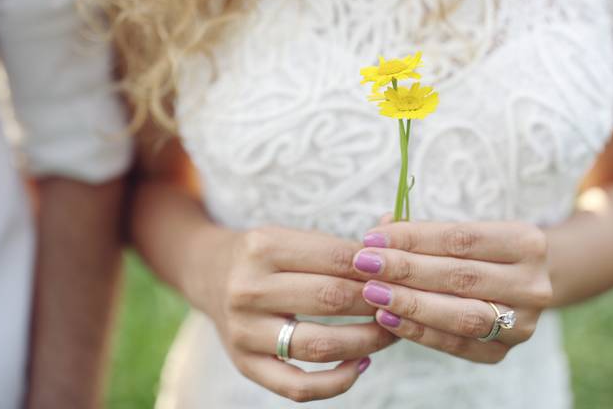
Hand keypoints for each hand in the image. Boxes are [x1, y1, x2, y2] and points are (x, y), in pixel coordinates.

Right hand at [182, 225, 396, 401]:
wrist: (209, 274)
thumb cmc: (264, 254)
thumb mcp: (292, 235)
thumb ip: (341, 241)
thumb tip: (397, 225)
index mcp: (262, 246)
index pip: (336, 258)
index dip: (377, 267)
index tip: (401, 273)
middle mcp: (248, 288)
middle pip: (331, 299)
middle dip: (377, 303)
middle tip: (402, 302)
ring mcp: (244, 331)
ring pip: (320, 346)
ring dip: (367, 342)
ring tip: (391, 333)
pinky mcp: (245, 364)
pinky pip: (298, 387)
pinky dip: (337, 382)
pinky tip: (361, 364)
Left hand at [351, 221, 552, 362]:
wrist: (522, 283)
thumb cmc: (482, 251)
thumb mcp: (465, 231)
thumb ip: (425, 232)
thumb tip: (379, 232)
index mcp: (527, 242)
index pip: (461, 238)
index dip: (414, 238)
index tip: (373, 237)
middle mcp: (533, 284)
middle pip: (460, 276)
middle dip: (406, 270)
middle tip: (365, 264)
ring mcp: (523, 322)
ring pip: (460, 315)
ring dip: (410, 304)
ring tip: (372, 292)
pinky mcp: (504, 351)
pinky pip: (456, 344)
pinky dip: (419, 332)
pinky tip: (388, 318)